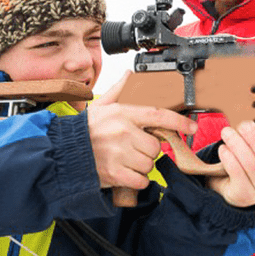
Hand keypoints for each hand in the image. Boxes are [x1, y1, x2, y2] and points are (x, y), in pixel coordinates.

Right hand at [87, 71, 197, 196]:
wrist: (61, 152)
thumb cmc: (84, 130)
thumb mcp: (101, 105)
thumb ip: (119, 90)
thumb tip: (130, 75)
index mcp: (122, 114)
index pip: (158, 115)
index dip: (179, 121)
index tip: (192, 127)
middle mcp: (123, 132)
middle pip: (156, 146)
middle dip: (149, 150)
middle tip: (134, 148)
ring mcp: (119, 154)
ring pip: (149, 164)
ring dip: (142, 165)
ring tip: (126, 160)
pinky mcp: (115, 173)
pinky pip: (141, 180)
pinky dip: (136, 180)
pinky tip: (125, 173)